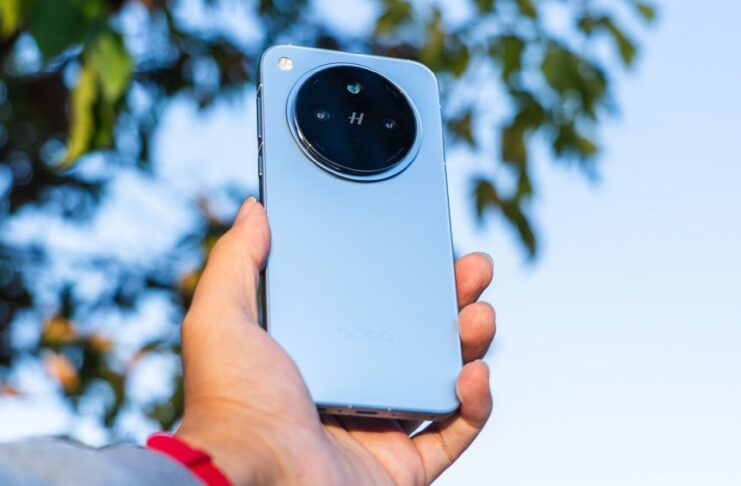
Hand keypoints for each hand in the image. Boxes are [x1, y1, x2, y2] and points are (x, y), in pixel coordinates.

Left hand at [175, 197, 495, 484]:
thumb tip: (254, 209)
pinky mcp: (401, 467)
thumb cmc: (232, 403)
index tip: (430, 245)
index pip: (374, 302)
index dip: (407, 273)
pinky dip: (476, 405)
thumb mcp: (222, 317)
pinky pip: (454, 433)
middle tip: (474, 269)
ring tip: (479, 315)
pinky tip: (474, 375)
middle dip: (453, 299)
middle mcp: (352, 385)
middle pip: (418, 336)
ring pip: (443, 379)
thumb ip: (237, 259)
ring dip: (470, 343)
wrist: (252, 479)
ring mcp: (379, 427)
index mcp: (318, 349)